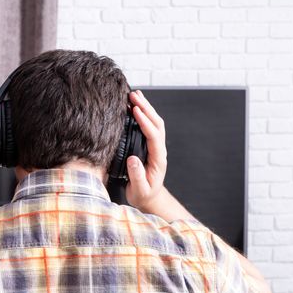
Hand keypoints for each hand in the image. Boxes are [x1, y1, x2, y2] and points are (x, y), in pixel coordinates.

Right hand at [125, 90, 166, 212]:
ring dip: (146, 107)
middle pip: (156, 123)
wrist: (149, 198)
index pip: (153, 136)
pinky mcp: (149, 145)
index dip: (145, 122)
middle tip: (134, 95)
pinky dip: (143, 113)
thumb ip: (137, 177)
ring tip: (134, 94)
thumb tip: (133, 160)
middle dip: (146, 107)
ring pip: (154, 122)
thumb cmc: (143, 195)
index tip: (135, 110)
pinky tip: (135, 106)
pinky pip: (148, 126)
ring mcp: (155, 146)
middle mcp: (159, 150)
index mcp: (158, 159)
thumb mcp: (139, 191)